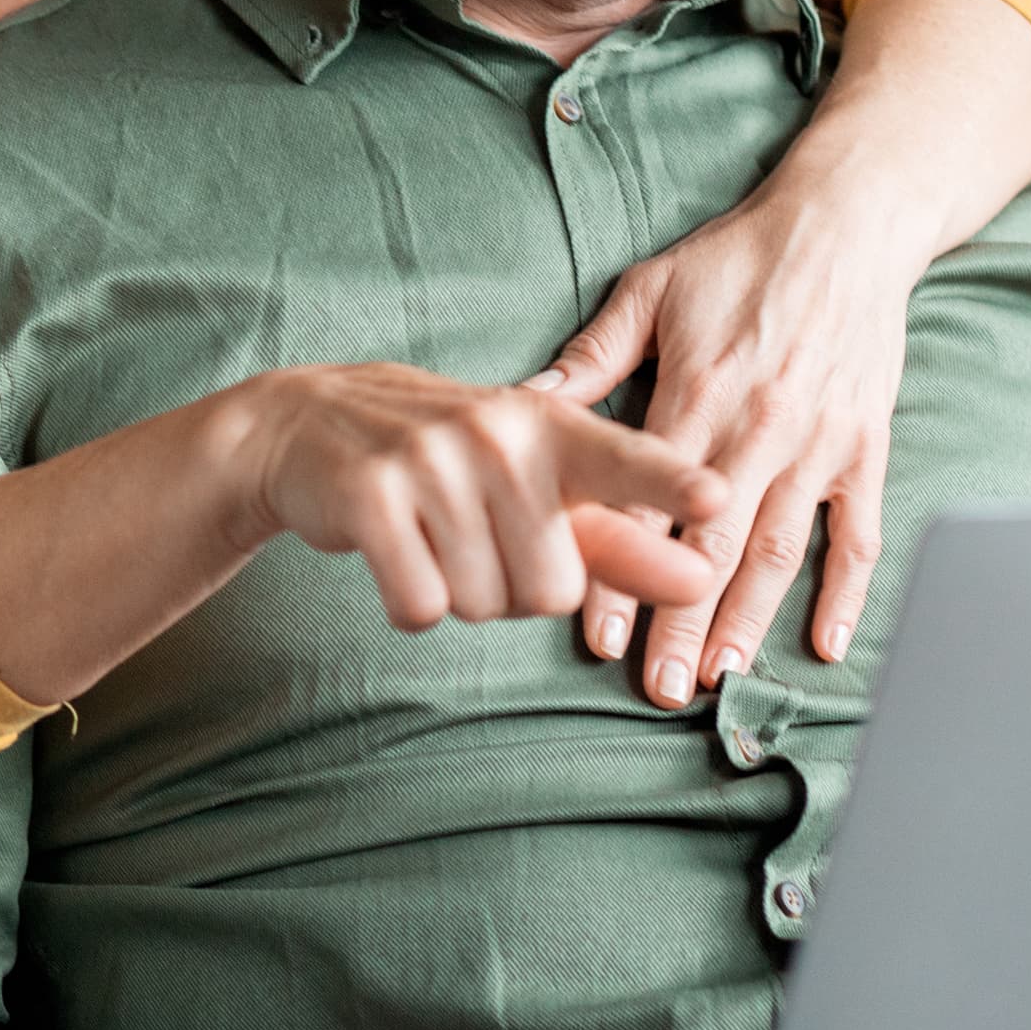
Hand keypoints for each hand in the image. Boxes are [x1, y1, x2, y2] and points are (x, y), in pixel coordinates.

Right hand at [233, 365, 728, 633]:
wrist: (313, 424)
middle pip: (554, 589)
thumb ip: (624, 540)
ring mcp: (432, 461)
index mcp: (553, 428)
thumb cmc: (454, 463)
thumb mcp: (539, 485)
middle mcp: (499, 435)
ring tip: (436, 536)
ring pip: (484, 604)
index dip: (670, 484)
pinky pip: (422, 605)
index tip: (718, 498)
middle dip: (518, 590)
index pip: (624, 460)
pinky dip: (411, 601)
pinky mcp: (372, 497)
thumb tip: (702, 581)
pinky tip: (398, 553)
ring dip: (461, 594)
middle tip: (479, 537)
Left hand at [531, 187, 922, 708]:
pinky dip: (846, 593)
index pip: (649, 501)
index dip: (622, 569)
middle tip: (655, 686)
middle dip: (682, 620)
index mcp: (700, 391)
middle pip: (714, 543)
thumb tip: (523, 403)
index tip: (597, 633)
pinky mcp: (865, 448)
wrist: (849, 224)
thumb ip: (592, 356)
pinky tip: (824, 645)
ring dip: (749, 621)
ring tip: (719, 677)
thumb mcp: (652, 290)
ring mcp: (819, 443)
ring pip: (781, 550)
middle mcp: (761, 427)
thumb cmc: (741, 257)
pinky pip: (859, 534)